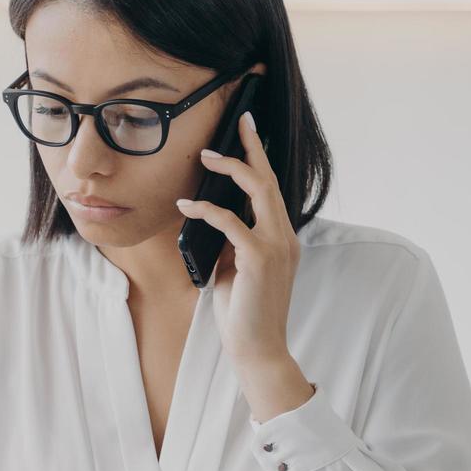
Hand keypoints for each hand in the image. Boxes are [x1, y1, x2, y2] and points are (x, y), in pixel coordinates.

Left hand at [175, 109, 300, 369]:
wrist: (258, 349)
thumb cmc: (244, 313)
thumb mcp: (235, 270)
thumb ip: (230, 243)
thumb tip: (211, 218)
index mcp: (281, 238)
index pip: (271, 190)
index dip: (261, 159)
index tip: (249, 132)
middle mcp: (284, 237)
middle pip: (270, 180)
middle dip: (253, 148)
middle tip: (240, 121)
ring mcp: (275, 246)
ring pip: (258, 191)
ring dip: (231, 169)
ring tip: (206, 156)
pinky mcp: (259, 259)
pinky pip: (231, 222)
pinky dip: (207, 210)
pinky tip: (186, 205)